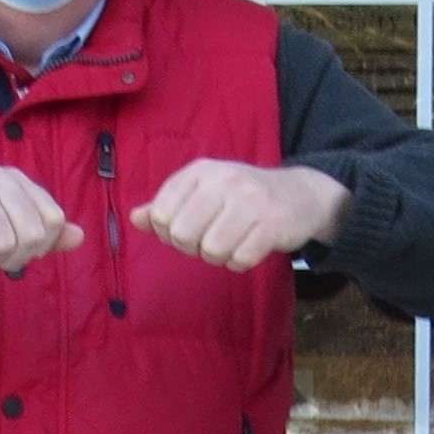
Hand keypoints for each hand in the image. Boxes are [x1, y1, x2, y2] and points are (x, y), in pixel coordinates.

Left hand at [131, 160, 350, 270]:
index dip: (168, 231)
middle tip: (211, 238)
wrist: (299, 194)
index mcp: (201, 171)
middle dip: (193, 247)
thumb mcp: (202, 191)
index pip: (162, 213)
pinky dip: (241, 262)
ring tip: (232, 242)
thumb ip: (167, 205)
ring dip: (219, 257)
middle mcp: (224, 181)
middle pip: (182, 235)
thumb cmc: (241, 197)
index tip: (188, 226)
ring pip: (211, 250)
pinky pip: (240, 260)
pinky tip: (250, 247)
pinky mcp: (272, 224)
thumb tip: (135, 218)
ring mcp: (250, 201)